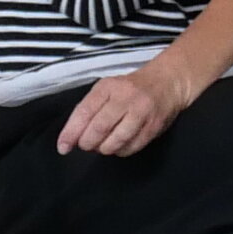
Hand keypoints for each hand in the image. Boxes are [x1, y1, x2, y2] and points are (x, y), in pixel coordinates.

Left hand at [56, 54, 203, 156]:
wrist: (168, 82)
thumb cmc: (131, 88)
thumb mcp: (108, 89)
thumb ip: (90, 109)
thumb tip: (72, 137)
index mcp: (107, 87)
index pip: (84, 112)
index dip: (71, 132)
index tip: (63, 147)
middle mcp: (125, 98)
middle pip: (99, 129)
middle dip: (88, 143)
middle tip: (87, 145)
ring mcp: (141, 112)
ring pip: (115, 141)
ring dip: (104, 149)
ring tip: (103, 146)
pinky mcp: (154, 126)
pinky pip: (132, 147)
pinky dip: (121, 151)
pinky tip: (119, 146)